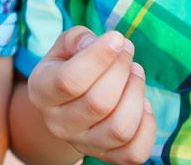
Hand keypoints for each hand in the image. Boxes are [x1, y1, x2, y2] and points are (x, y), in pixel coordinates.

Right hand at [27, 26, 155, 162]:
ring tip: (136, 73)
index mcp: (42, 92)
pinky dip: (147, 125)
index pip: (69, 81)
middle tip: (128, 51)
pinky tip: (142, 103)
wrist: (69, 104)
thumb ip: (79, 39)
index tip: (117, 38)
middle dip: (121, 70)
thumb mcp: (65, 47)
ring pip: (119, 128)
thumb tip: (104, 44)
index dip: (99, 58)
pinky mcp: (108, 157)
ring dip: (136, 94)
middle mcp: (58, 125)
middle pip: (99, 103)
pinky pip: (135, 152)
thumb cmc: (69, 66)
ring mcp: (83, 144)